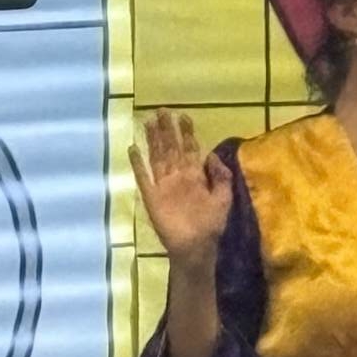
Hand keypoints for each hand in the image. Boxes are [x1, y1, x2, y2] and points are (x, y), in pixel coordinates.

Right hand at [130, 111, 231, 270]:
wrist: (196, 246)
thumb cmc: (211, 224)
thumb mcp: (224, 198)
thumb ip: (220, 176)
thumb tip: (211, 154)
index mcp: (195, 176)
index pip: (189, 149)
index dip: (186, 133)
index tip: (184, 116)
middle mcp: (178, 177)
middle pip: (171, 148)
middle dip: (167, 129)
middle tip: (162, 110)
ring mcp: (164, 186)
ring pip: (157, 157)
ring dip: (153, 140)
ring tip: (148, 122)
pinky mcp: (152, 197)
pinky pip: (143, 177)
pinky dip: (137, 164)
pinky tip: (132, 149)